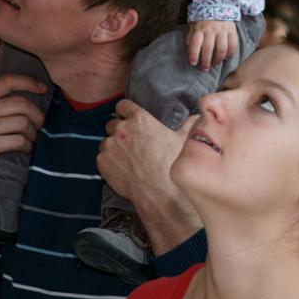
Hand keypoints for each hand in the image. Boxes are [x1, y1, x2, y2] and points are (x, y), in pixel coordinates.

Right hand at [0, 75, 46, 194]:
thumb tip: (27, 98)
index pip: (8, 81)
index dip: (29, 82)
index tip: (44, 88)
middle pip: (22, 104)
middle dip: (38, 114)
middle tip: (41, 123)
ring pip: (23, 123)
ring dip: (34, 133)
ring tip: (32, 138)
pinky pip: (19, 141)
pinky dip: (28, 146)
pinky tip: (26, 148)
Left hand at [97, 100, 200, 253]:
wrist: (158, 192)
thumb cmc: (171, 165)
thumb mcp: (184, 140)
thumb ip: (188, 124)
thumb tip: (196, 116)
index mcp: (140, 119)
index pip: (123, 106)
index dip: (125, 111)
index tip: (127, 116)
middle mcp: (121, 129)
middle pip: (113, 123)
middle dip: (119, 130)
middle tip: (130, 141)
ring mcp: (110, 146)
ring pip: (106, 141)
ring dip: (113, 146)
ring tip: (126, 157)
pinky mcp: (102, 162)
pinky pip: (102, 157)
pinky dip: (109, 161)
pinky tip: (122, 168)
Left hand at [187, 20, 237, 70]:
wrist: (218, 5)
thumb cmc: (203, 20)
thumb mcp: (193, 26)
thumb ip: (191, 38)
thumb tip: (189, 52)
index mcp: (199, 29)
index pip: (195, 43)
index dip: (194, 55)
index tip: (193, 63)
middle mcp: (211, 30)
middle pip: (208, 49)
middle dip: (206, 61)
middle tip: (205, 68)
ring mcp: (222, 30)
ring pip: (221, 49)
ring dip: (218, 59)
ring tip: (215, 63)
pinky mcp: (232, 31)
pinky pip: (232, 45)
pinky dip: (229, 53)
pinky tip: (225, 57)